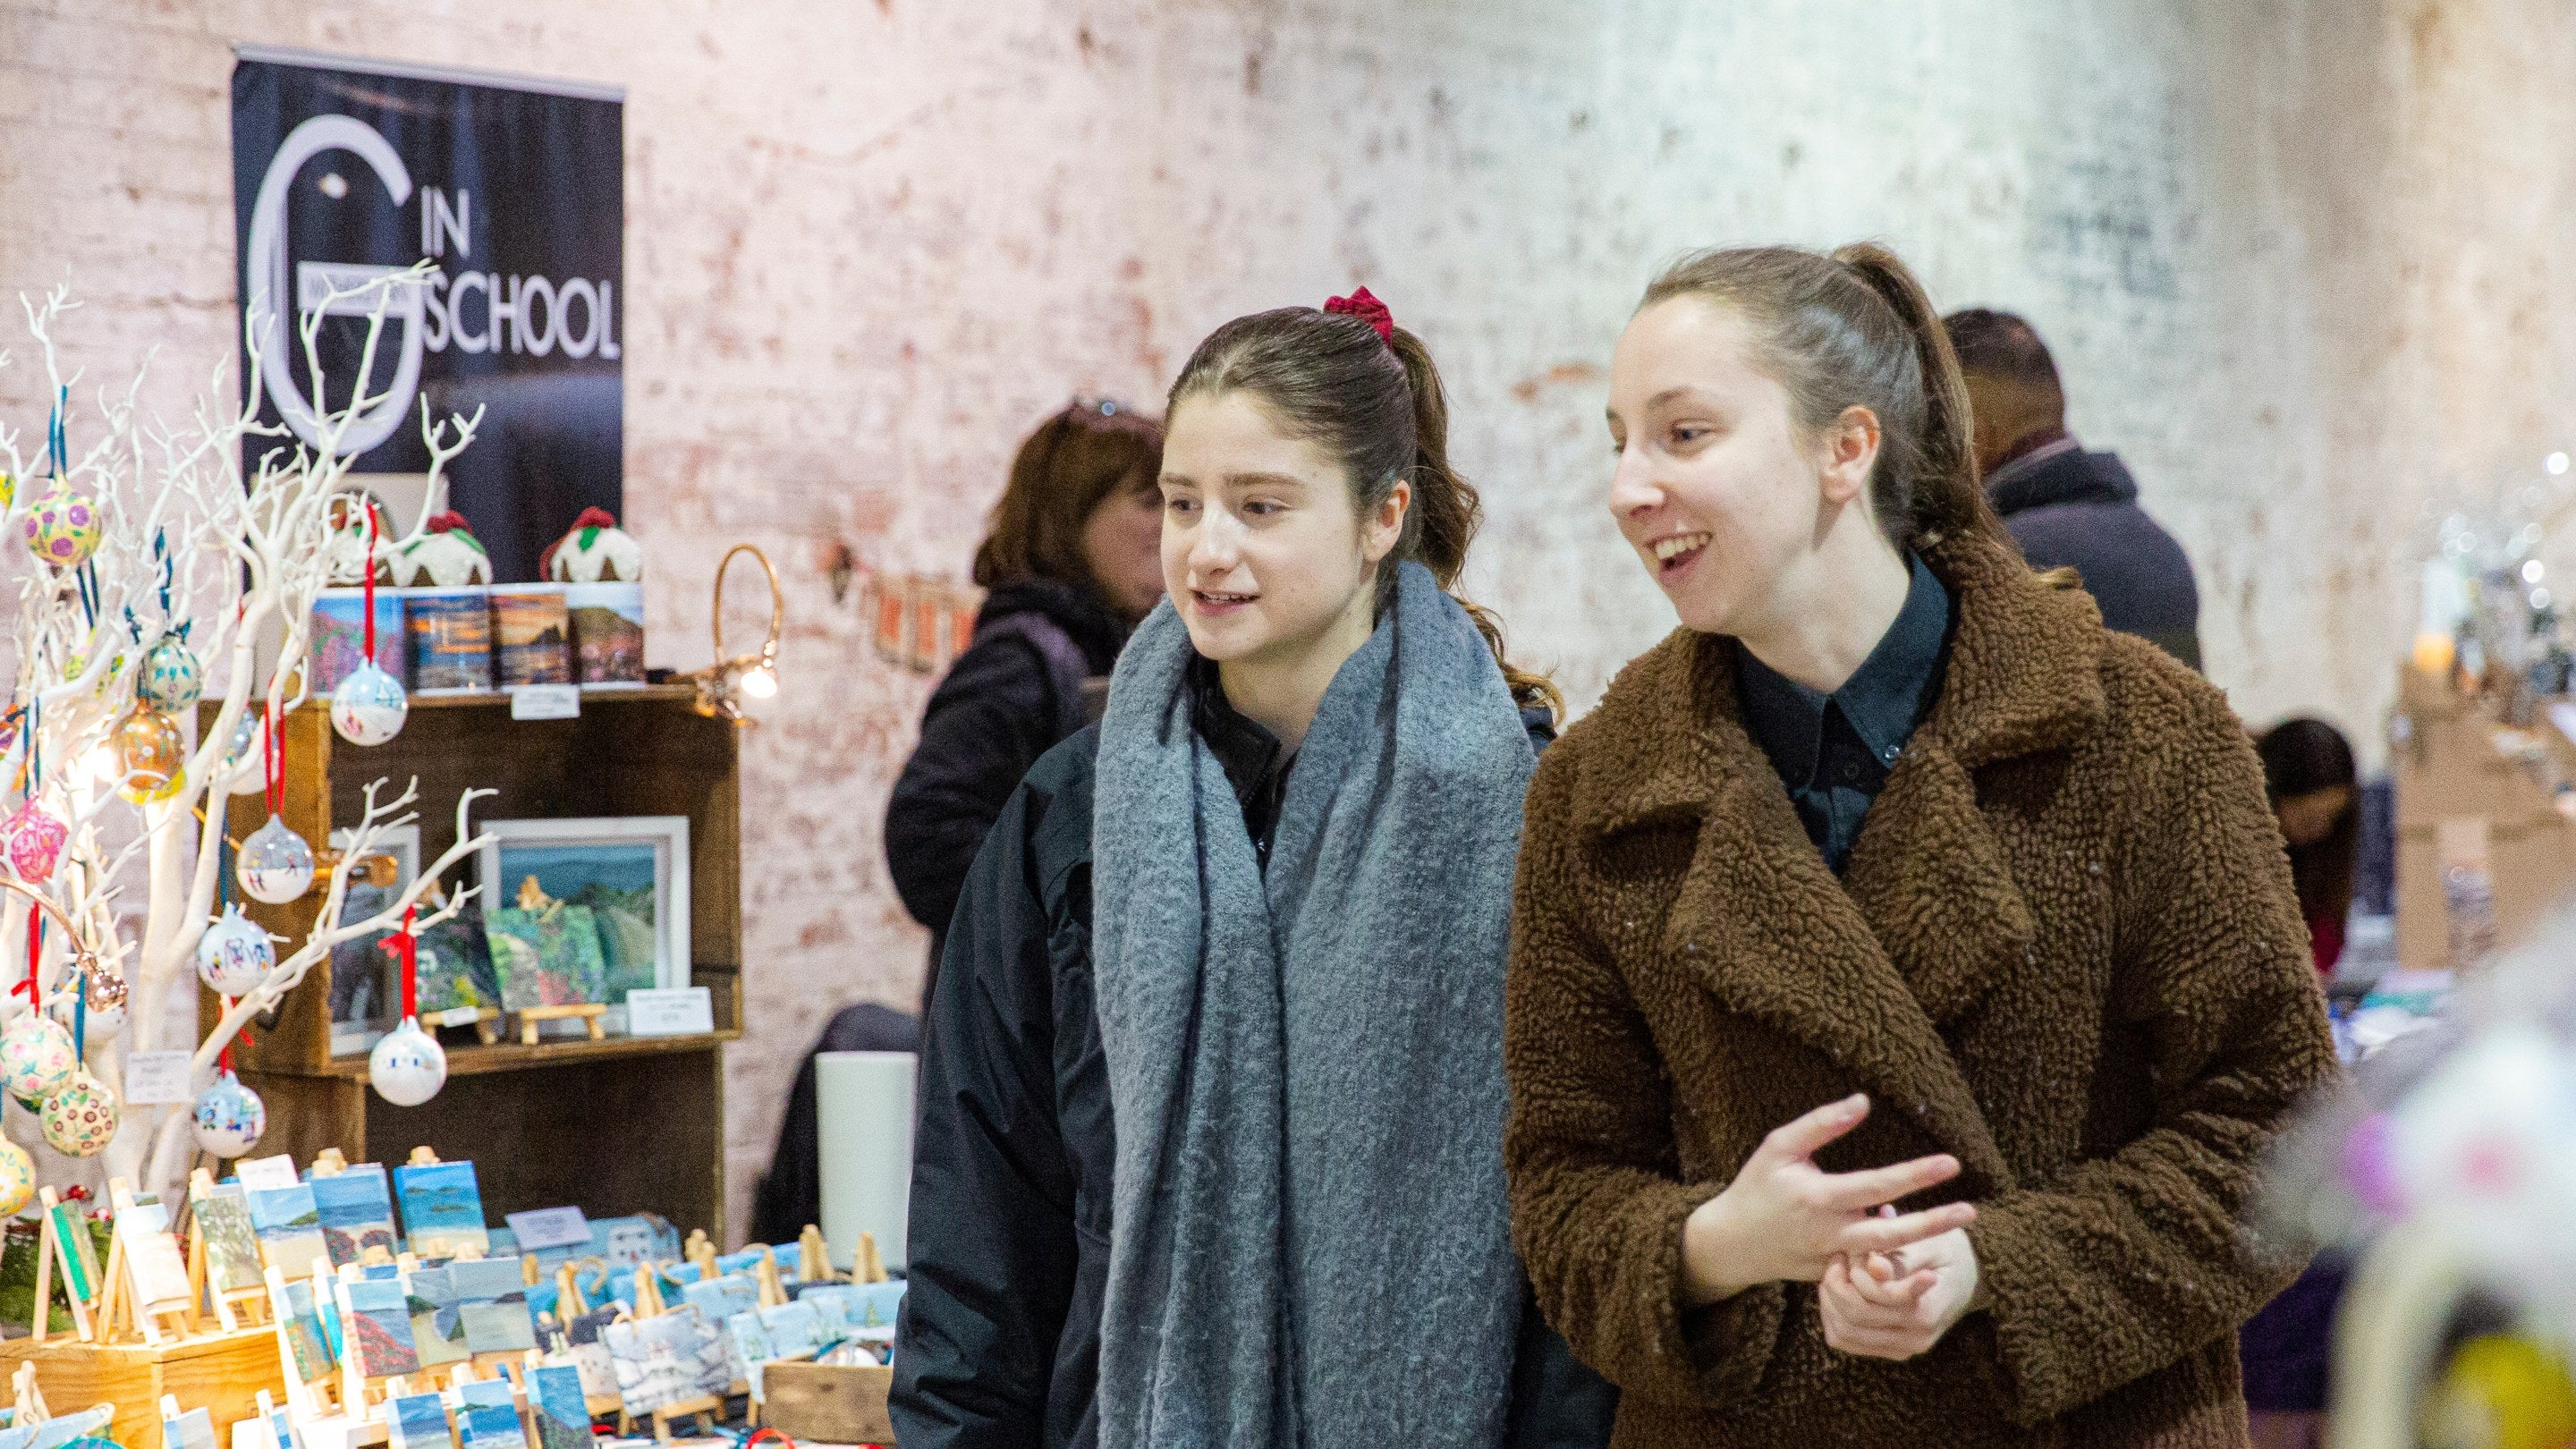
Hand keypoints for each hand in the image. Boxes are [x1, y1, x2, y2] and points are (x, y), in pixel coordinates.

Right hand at [1680, 1094, 1976, 1304]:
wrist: (1734, 1242)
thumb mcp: (1779, 1146)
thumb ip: (1821, 1123)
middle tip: (1972, 1211)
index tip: (1952, 1164)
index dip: (1915, 1175)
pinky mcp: (1835, 1275)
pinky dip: (1902, 1256)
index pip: (1876, 1185)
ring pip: (1888, 1256)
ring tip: (1962, 1223)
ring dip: (1927, 1240)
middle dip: (1934, 1222)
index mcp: (1817, 1198)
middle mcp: (1829, 1232)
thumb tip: (1864, 1101)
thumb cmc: (1758, 1185)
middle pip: (1891, 1233)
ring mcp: (1833, 1259)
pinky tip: (1927, 1237)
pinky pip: (1873, 1269)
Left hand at [1820, 1223, 1981, 1359]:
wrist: (1967, 1277)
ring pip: (1843, 1334)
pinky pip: (1845, 1341)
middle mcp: (1915, 1338)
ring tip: (1838, 1273)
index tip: (1853, 1251)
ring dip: (1830, 1302)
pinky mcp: (1890, 1350)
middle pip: (1852, 1319)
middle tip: (1839, 1259)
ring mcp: (1903, 1348)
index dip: (1853, 1273)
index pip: (1872, 1301)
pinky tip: (1840, 1292)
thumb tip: (1874, 1268)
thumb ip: (1901, 1257)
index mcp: (1926, 1311)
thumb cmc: (1947, 1252)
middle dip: (1836, 1286)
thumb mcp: (1930, 1244)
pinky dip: (1833, 1317)